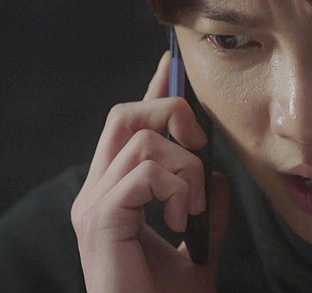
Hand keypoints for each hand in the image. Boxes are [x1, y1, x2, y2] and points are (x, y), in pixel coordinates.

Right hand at [71, 52, 229, 291]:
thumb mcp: (197, 245)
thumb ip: (204, 208)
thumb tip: (218, 172)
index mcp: (114, 192)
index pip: (128, 125)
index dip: (151, 91)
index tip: (171, 66)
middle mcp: (95, 191)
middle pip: (126, 114)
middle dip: (171, 113)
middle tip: (200, 145)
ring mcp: (93, 204)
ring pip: (143, 139)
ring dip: (185, 168)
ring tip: (191, 210)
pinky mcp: (100, 219)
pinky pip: (145, 171)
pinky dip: (176, 189)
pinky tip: (179, 222)